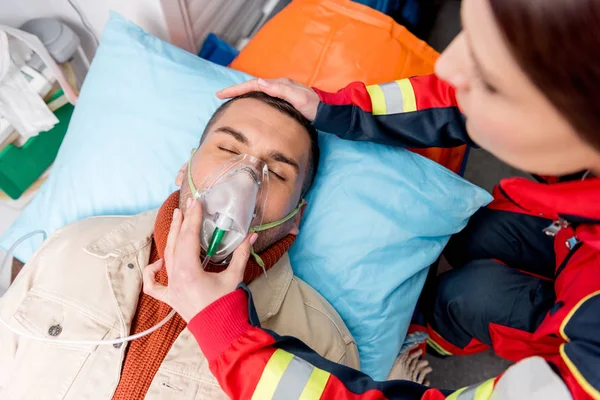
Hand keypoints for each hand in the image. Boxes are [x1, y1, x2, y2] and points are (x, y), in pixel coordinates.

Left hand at [142, 198, 257, 321]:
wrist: (220, 332)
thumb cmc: (227, 306)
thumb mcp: (234, 278)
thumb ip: (241, 254)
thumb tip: (250, 235)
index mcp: (190, 271)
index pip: (190, 238)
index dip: (194, 218)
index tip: (197, 203)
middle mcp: (176, 277)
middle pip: (176, 243)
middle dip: (181, 222)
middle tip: (186, 205)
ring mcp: (171, 287)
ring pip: (167, 256)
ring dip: (171, 237)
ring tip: (176, 220)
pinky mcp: (169, 297)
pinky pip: (152, 284)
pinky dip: (152, 272)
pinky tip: (160, 261)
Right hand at [217, 78, 319, 120]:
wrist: (326, 113)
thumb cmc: (314, 107)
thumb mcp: (299, 99)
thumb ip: (280, 90)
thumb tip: (259, 82)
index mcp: (279, 84)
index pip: (252, 84)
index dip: (235, 89)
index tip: (221, 94)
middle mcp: (279, 86)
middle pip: (252, 86)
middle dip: (235, 90)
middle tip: (219, 95)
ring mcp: (281, 93)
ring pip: (256, 91)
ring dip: (242, 94)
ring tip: (229, 99)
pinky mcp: (283, 99)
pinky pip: (262, 97)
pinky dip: (251, 98)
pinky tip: (248, 104)